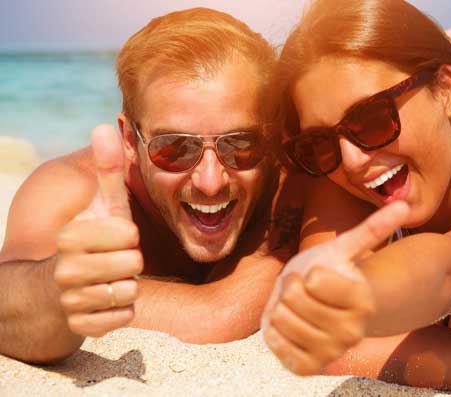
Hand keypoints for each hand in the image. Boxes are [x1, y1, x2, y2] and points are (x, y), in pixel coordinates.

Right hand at [54, 125, 142, 336]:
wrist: (57, 289)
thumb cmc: (92, 240)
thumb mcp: (102, 207)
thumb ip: (108, 170)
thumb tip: (105, 126)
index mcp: (71, 236)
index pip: (128, 235)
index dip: (129, 237)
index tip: (115, 239)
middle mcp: (66, 269)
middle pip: (132, 263)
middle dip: (131, 261)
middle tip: (115, 260)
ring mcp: (71, 300)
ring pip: (130, 290)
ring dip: (128, 285)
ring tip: (111, 278)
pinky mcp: (81, 327)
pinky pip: (123, 317)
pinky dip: (123, 310)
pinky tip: (107, 300)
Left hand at [261, 201, 408, 374]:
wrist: (315, 305)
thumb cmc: (328, 271)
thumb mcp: (343, 248)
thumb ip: (373, 229)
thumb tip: (404, 204)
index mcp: (363, 302)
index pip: (312, 280)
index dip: (308, 273)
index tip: (318, 275)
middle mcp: (352, 332)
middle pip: (292, 297)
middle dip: (290, 288)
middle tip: (304, 291)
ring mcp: (330, 352)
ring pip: (281, 318)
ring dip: (281, 308)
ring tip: (297, 308)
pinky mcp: (307, 367)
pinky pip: (274, 342)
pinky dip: (274, 330)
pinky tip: (288, 327)